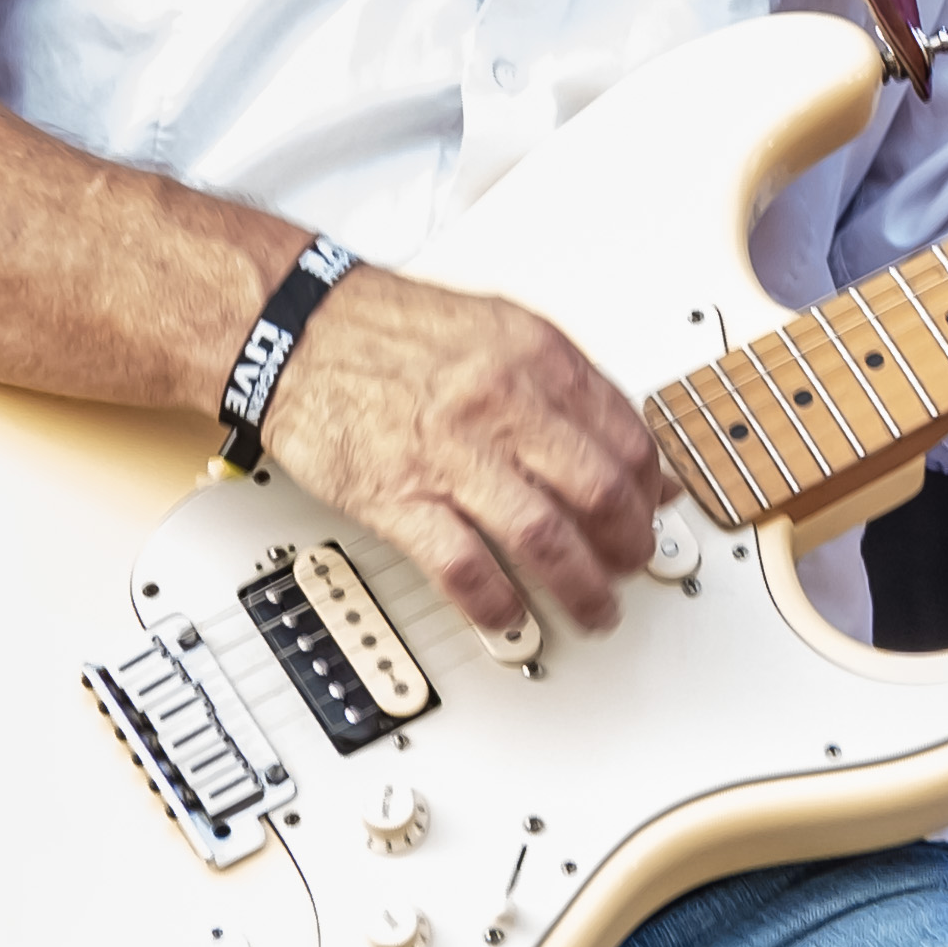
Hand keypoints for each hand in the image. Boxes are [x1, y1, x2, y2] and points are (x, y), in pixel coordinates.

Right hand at [251, 264, 667, 644]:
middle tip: (631, 567)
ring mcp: (449, 452)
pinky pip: (464, 566)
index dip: (650, 489)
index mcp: (535, 357)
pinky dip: (497, 603)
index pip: (626, 437)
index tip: (654, 512)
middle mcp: (501, 402)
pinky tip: (509, 616)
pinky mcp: (397, 494)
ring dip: (582, 587)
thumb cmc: (388, 332)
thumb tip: (624, 448)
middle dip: (628, 545)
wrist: (293, 329)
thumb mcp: (497, 330)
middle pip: (599, 492)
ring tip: (593, 609)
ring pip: (546, 537)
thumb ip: (564, 388)